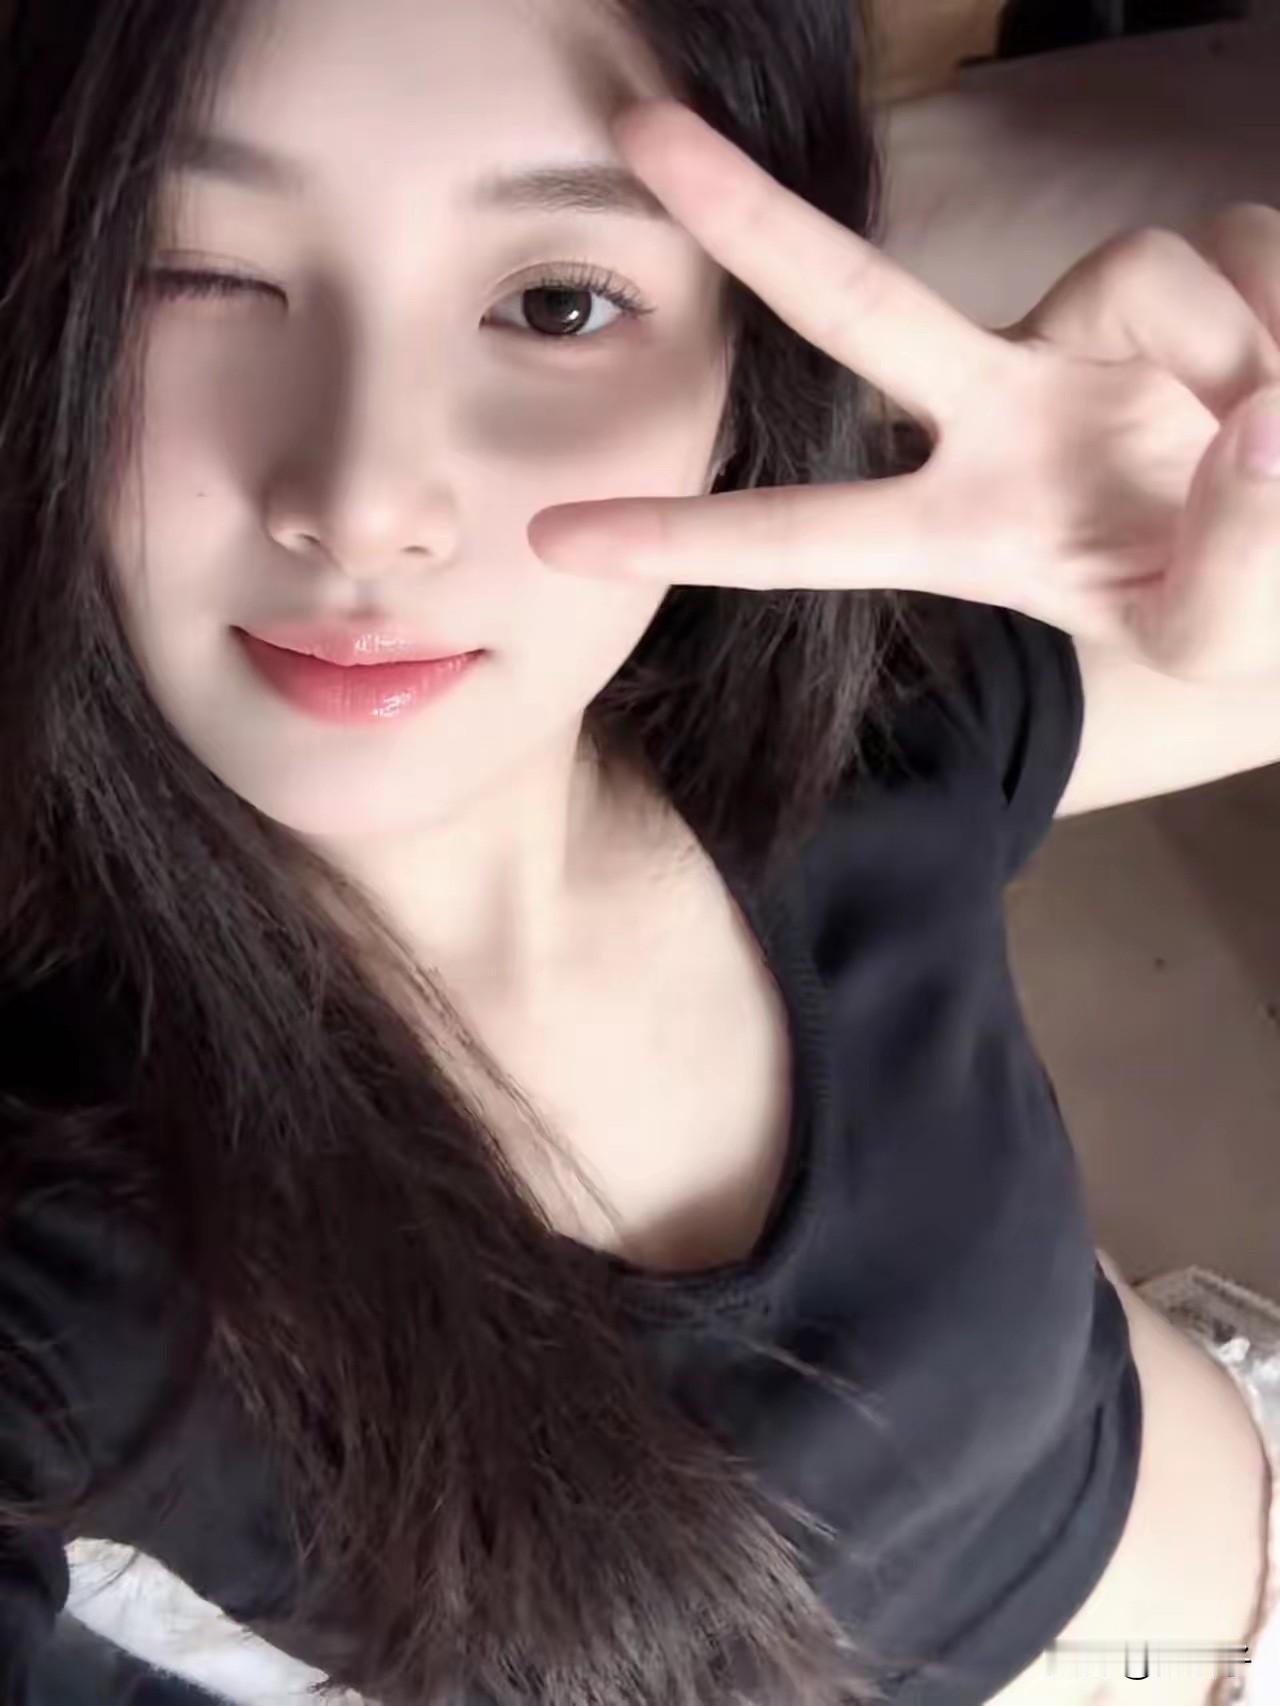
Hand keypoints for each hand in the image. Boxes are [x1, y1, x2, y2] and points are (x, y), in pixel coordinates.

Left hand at [527, 101, 1279, 683]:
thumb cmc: (1243, 613)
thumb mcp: (1219, 636)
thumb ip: (1233, 568)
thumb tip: (1254, 422)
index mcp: (968, 528)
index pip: (810, 535)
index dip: (688, 537)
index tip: (556, 537)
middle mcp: (995, 415)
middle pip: (855, 303)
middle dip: (751, 220)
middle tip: (639, 134)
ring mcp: (1073, 336)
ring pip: (1141, 280)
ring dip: (1236, 355)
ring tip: (1278, 433)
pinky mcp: (1168, 274)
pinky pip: (1233, 258)